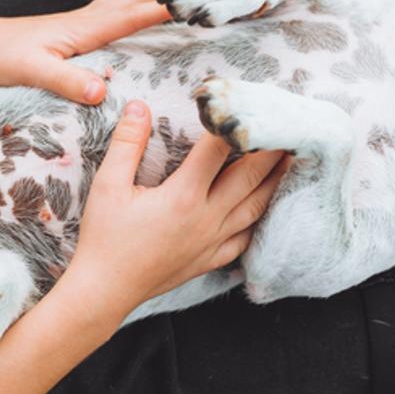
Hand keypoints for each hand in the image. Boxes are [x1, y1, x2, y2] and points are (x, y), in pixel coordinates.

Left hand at [0, 0, 168, 103]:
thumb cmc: (1, 57)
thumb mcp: (32, 73)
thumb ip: (66, 82)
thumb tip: (103, 92)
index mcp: (84, 28)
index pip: (134, 14)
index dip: (167, 7)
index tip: (198, 3)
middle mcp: (87, 19)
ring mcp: (81, 20)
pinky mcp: (75, 27)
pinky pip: (115, 9)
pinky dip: (135, 3)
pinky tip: (137, 7)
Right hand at [65, 101, 288, 321]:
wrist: (105, 291)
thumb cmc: (104, 238)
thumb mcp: (107, 186)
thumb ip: (127, 144)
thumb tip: (140, 106)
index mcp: (183, 196)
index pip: (217, 150)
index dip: (230, 124)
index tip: (242, 102)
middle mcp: (206, 218)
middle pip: (250, 177)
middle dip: (271, 149)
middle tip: (288, 127)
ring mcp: (212, 241)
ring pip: (256, 207)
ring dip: (275, 181)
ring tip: (290, 160)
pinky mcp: (210, 259)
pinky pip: (246, 238)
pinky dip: (261, 219)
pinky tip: (266, 208)